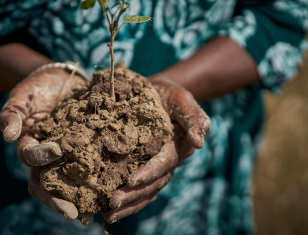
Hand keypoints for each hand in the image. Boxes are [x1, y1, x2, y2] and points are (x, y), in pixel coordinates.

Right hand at [0, 65, 92, 224]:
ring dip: (79, 199)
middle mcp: (47, 156)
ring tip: (93, 213)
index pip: (30, 158)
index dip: (41, 157)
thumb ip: (12, 114)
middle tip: (73, 213)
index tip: (57, 150)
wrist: (61, 80)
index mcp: (30, 145)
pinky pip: (90, 169)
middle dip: (58, 199)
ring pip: (69, 183)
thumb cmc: (37, 89)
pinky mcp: (86, 150)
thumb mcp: (22, 97)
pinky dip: (97, 182)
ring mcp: (67, 155)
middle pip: (48, 183)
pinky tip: (109, 192)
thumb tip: (8, 136)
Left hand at [104, 78, 210, 222]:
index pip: (163, 163)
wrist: (161, 93)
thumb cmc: (172, 95)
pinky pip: (139, 186)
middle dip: (133, 195)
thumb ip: (194, 119)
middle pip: (152, 183)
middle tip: (112, 203)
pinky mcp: (145, 166)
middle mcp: (168, 161)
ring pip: (145, 190)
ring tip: (107, 214)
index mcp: (178, 147)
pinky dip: (127, 199)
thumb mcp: (184, 100)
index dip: (149, 173)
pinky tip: (108, 208)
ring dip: (128, 203)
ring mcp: (157, 166)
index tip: (131, 181)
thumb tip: (199, 142)